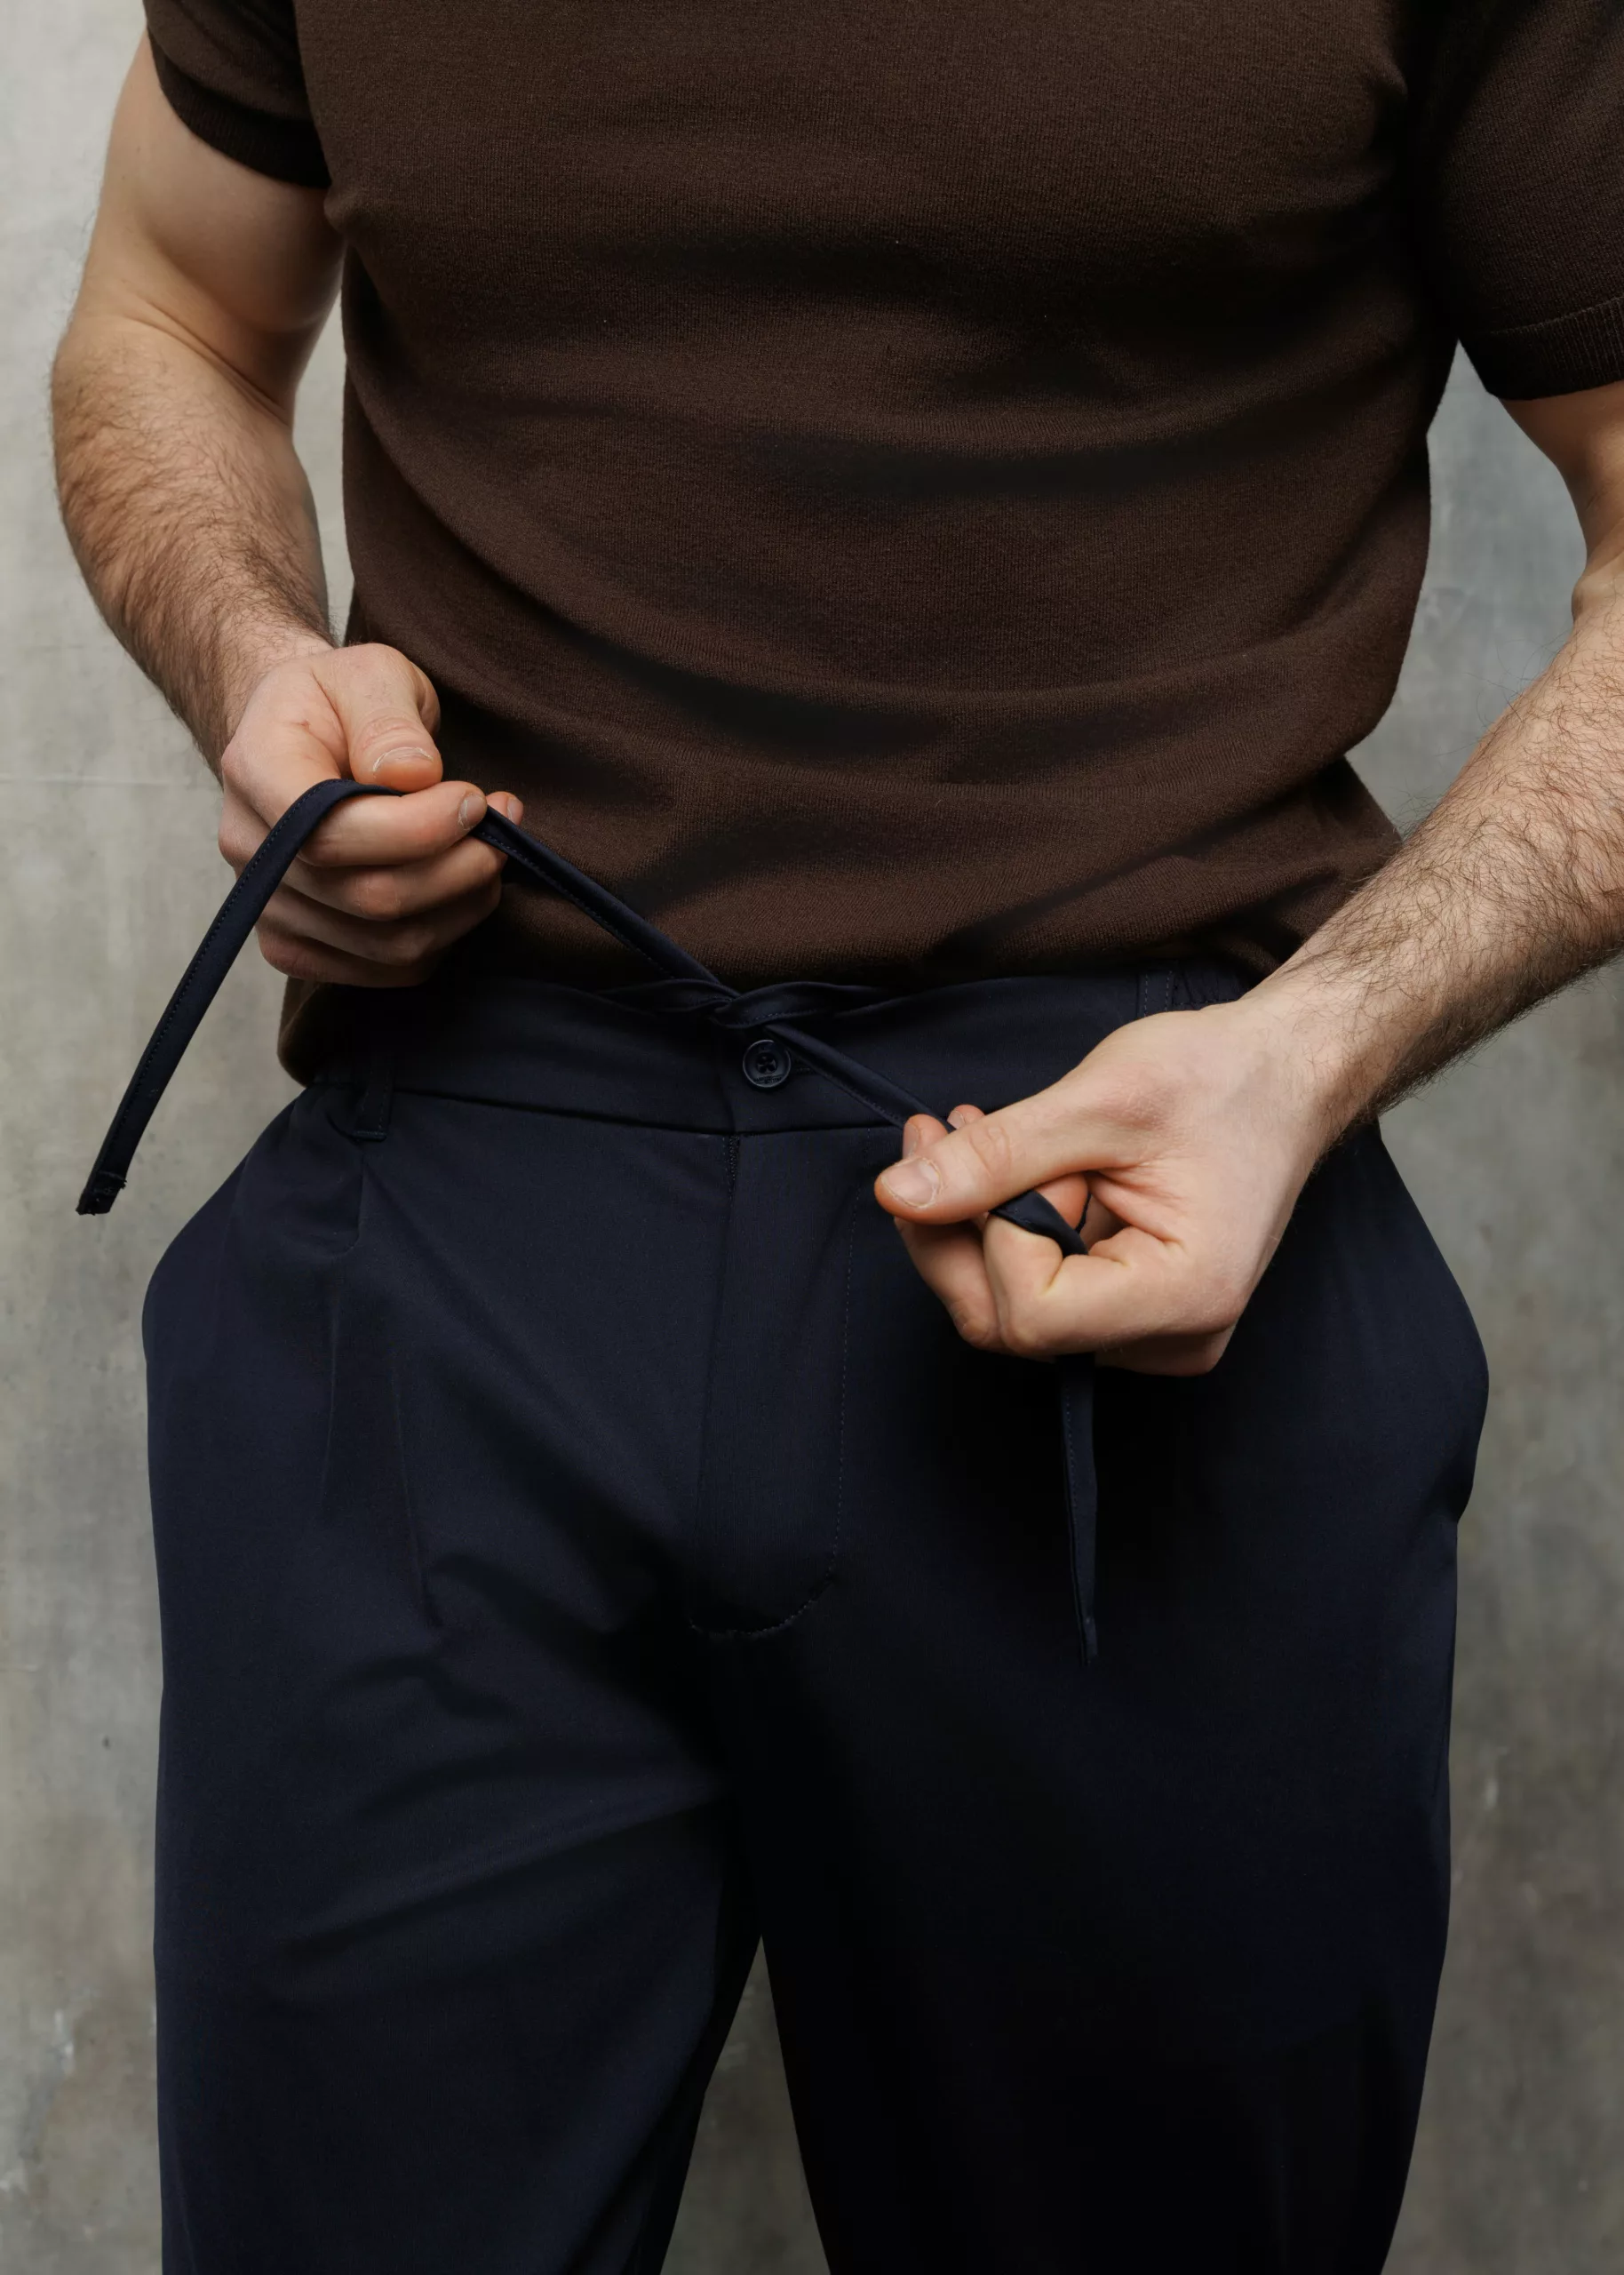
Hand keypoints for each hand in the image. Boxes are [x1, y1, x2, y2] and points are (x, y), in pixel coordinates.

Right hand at [217, 641, 522, 984]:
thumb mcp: (369, 674)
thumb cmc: (341, 702)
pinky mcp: (302, 947)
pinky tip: (462, 886)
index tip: (474, 798)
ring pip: (388, 944)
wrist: (305, 739)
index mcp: (254, 771)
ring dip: (463, 903)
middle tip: (502, 822)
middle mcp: (250, 850)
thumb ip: (388, 718)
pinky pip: (390, 968)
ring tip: (490, 850)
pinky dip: (445, 933)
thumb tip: (414, 776)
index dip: (417, 829)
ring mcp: (270, 908)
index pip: (330, 834)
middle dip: (458, 867)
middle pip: (368, 897)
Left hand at [873, 997, 1337, 1375]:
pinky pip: (1039, 1292)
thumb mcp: (1102, 1098)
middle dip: (957, 1228)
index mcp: (1184, 1297)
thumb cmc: (1220, 1077)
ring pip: (1011, 1310)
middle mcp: (1171, 1338)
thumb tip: (897, 1195)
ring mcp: (1152, 1333)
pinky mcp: (1132, 1310)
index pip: (1032, 1313)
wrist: (1285, 1072)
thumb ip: (996, 1155)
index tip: (1006, 1149)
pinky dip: (1006, 1226)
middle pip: (1008, 1324)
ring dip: (975, 1219)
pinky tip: (1009, 1164)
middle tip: (939, 1132)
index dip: (994, 1234)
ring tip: (973, 1131)